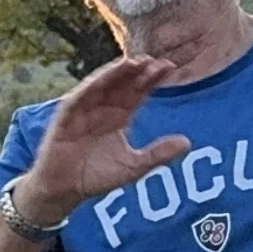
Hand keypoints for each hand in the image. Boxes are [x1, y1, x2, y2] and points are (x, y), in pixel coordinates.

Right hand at [12, 54, 184, 228]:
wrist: (65, 190)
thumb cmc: (96, 177)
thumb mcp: (134, 166)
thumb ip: (158, 154)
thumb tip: (187, 142)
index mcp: (119, 117)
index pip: (138, 92)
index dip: (152, 80)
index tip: (170, 68)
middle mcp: (102, 109)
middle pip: (122, 84)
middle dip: (138, 72)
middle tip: (156, 61)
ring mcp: (83, 111)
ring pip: (101, 86)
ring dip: (115, 73)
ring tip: (133, 62)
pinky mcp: (65, 118)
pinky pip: (78, 98)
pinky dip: (91, 86)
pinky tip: (104, 77)